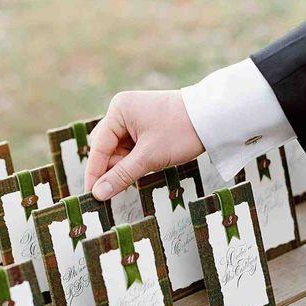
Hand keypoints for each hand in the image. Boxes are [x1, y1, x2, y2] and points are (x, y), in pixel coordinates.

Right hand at [85, 90, 203, 199]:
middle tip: (127, 182)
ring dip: (127, 164)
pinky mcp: (144, 124)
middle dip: (115, 167)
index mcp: (119, 110)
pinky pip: (131, 146)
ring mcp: (133, 116)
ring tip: (148, 166)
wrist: (214, 118)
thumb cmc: (181, 133)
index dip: (95, 172)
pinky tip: (149, 163)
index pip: (99, 146)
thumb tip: (98, 194)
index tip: (91, 195)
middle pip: (106, 147)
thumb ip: (121, 176)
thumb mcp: (149, 158)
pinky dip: (136, 159)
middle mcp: (122, 110)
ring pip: (119, 149)